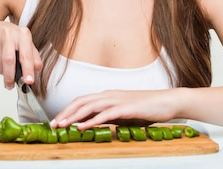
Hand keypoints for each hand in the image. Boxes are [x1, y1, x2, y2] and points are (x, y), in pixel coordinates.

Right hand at [0, 21, 42, 89]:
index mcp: (23, 34)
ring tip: (6, 70)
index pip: (26, 55)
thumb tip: (36, 69)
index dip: (28, 70)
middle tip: (11, 85)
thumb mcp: (26, 44)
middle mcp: (9, 33)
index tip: (29, 81)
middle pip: (9, 60)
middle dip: (10, 76)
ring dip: (3, 72)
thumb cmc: (13, 39)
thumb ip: (34, 57)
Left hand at [52, 89, 180, 129]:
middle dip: (65, 112)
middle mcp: (110, 95)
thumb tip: (96, 124)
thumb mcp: (124, 113)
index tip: (57, 120)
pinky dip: (92, 120)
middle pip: (81, 101)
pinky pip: (105, 114)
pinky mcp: (126, 108)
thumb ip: (110, 116)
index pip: (83, 101)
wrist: (168, 101)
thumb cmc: (148, 108)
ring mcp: (118, 100)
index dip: (68, 110)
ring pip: (90, 106)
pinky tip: (82, 127)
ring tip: (63, 125)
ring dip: (74, 116)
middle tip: (53, 125)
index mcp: (109, 95)